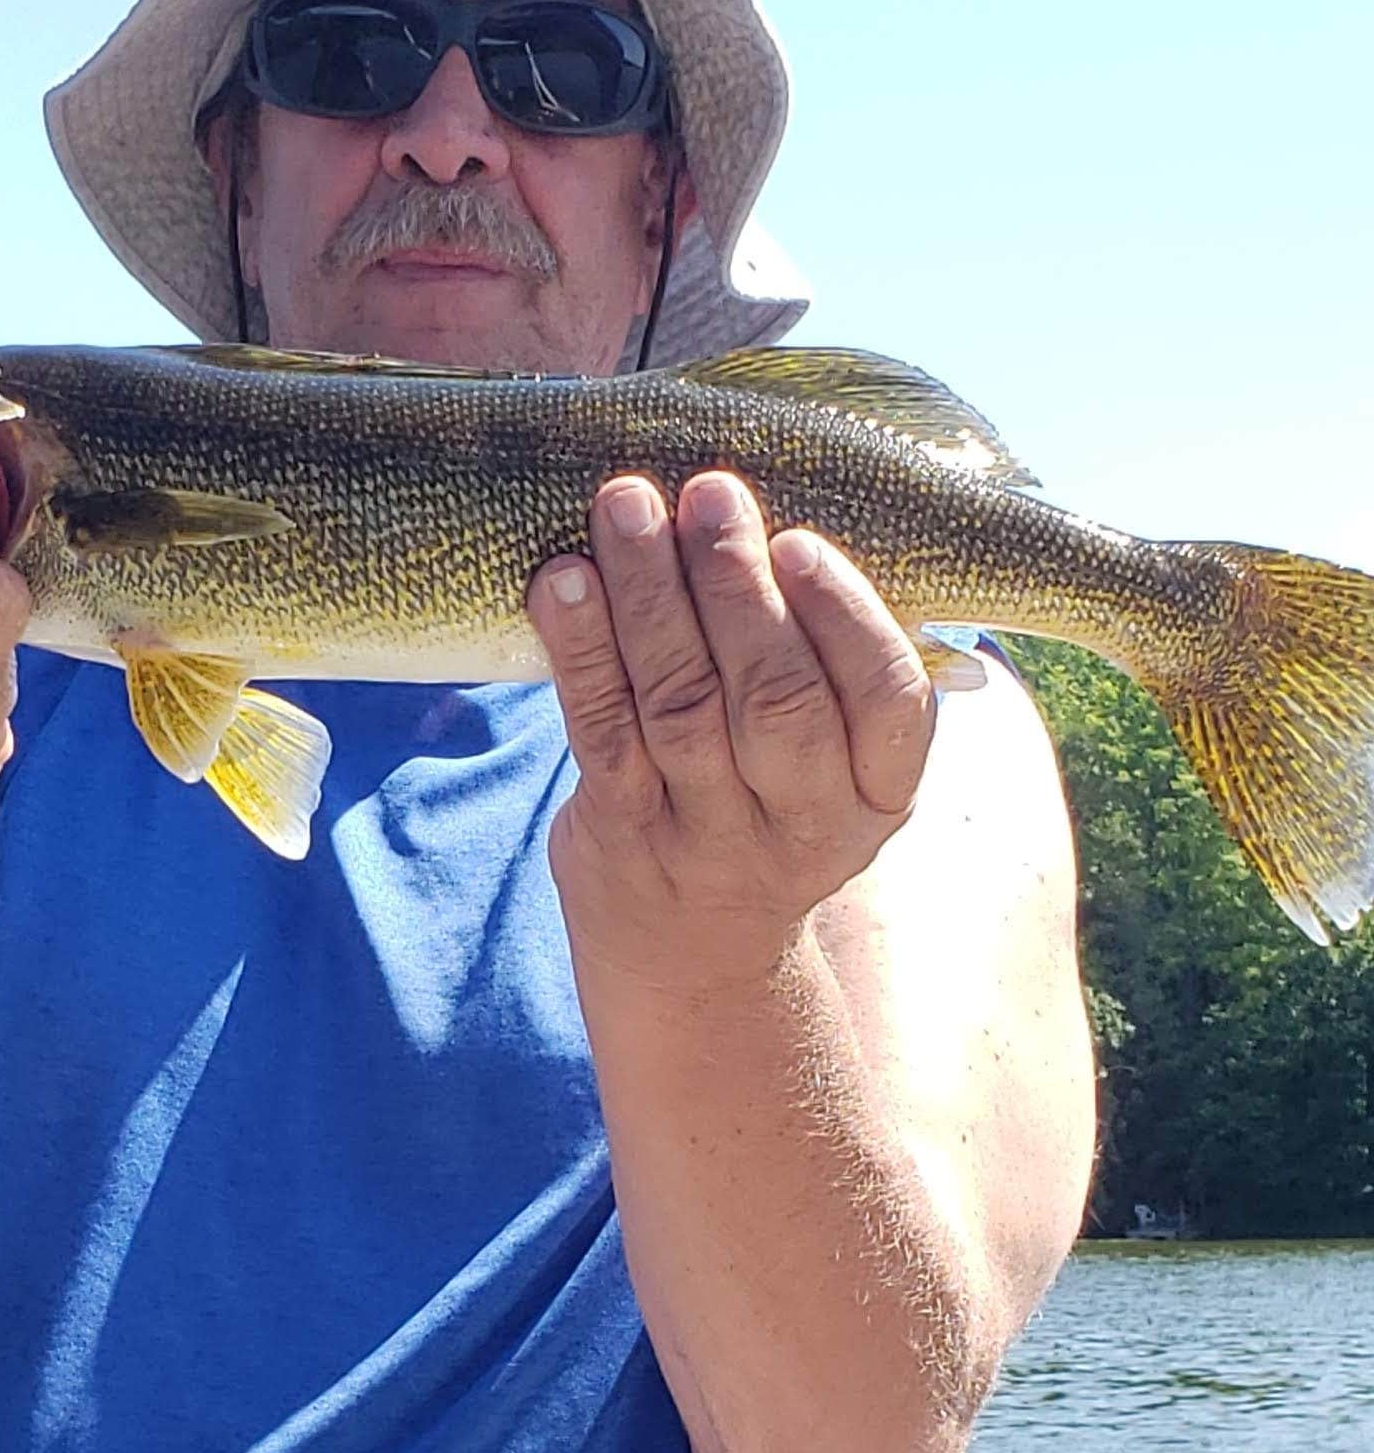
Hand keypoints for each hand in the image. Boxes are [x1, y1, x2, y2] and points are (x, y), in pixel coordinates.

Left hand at [525, 469, 936, 999]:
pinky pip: (602, 733)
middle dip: (737, 587)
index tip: (801, 543)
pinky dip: (580, 652)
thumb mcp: (837, 767)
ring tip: (628, 505)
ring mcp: (708, 838)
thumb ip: (835, 666)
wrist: (695, 959)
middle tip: (709, 493)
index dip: (845, 620)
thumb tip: (799, 503)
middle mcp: (801, 823)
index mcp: (876, 792)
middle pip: (776, 698)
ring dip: (650, 597)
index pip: (887, 704)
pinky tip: (563, 583)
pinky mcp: (623, 838)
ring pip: (683, 706)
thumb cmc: (768, 809)